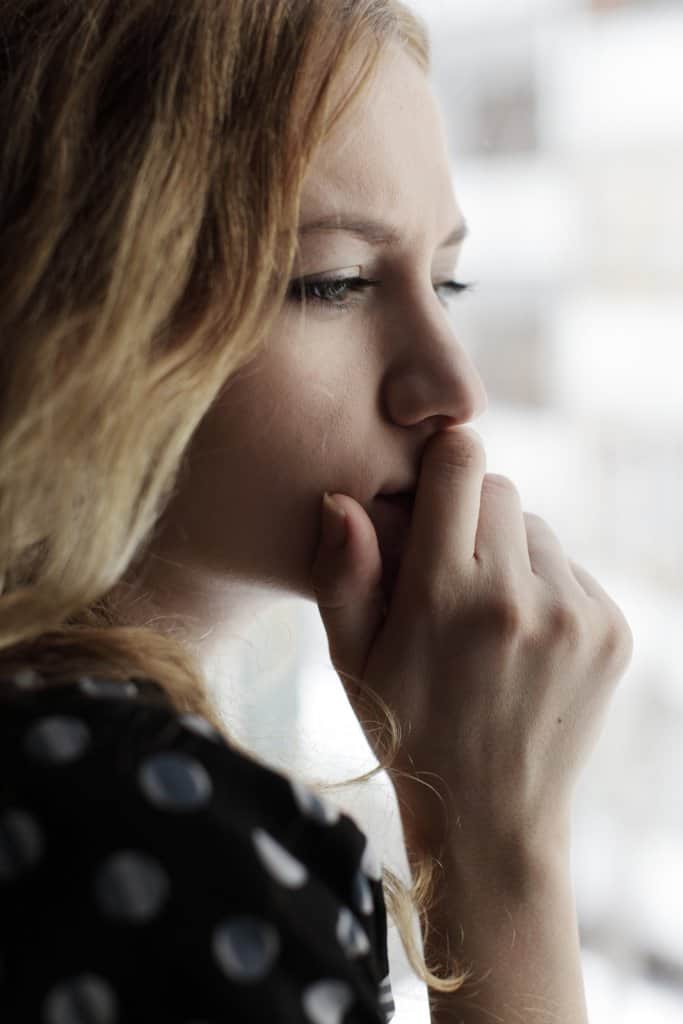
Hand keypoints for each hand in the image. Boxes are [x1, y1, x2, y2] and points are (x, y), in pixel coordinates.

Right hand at [310, 428, 633, 857]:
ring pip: (537, 529)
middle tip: (448, 573)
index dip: (441, 463)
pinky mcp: (611, 631)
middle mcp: (518, 597)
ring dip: (509, 554)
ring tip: (485, 618)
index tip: (430, 493)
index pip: (460, 463)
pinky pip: (570, 569)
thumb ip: (341, 575)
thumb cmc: (406, 729)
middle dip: (469, 514)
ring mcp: (574, 615)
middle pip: (499, 489)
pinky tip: (520, 639)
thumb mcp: (352, 661)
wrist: (491, 815)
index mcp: (445, 596)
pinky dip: (544, 587)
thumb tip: (343, 499)